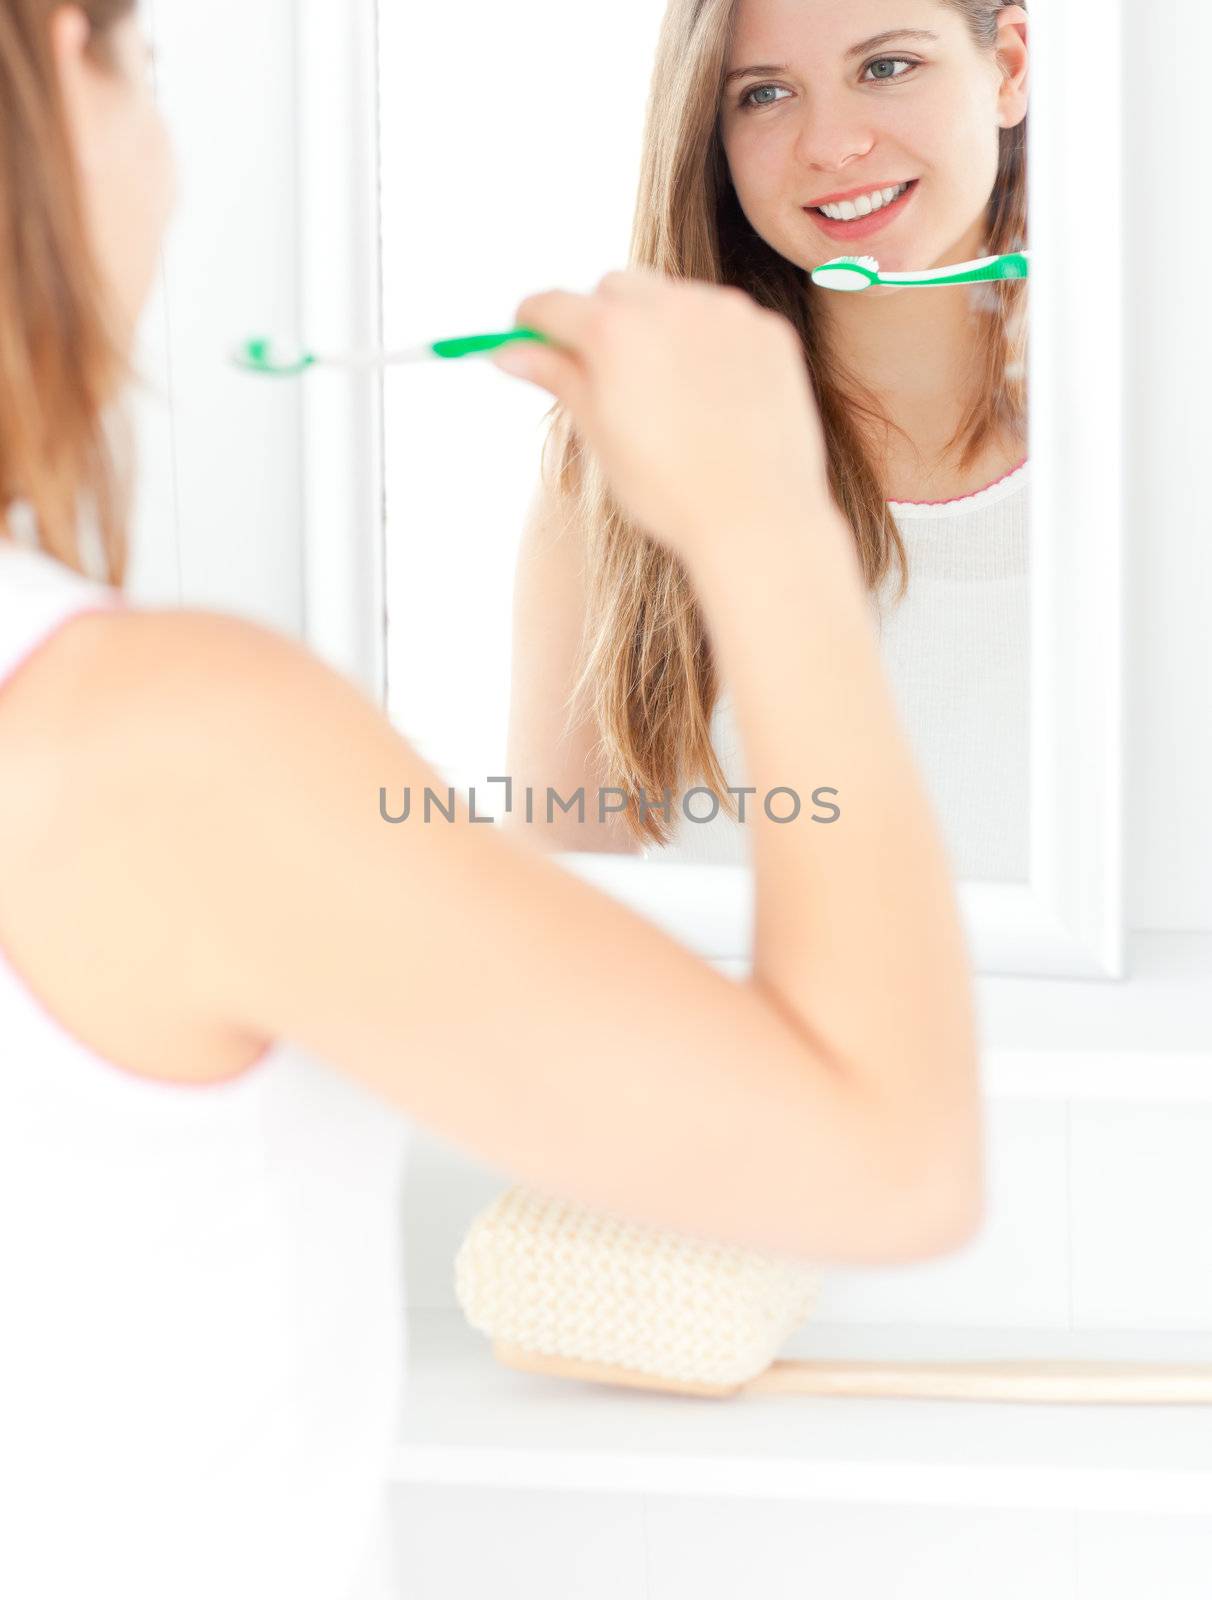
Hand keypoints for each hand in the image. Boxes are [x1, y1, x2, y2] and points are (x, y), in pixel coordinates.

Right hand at [490, 267, 831, 563]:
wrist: (757, 518)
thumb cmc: (669, 491)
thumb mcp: (601, 435)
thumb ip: (559, 379)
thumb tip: (510, 353)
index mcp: (612, 332)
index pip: (552, 305)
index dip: (533, 325)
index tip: (531, 342)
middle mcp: (668, 305)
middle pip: (613, 287)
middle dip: (600, 318)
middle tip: (604, 373)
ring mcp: (725, 313)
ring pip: (672, 298)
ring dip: (658, 327)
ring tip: (669, 395)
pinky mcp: (768, 330)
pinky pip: (723, 320)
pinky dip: (709, 344)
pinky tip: (714, 399)